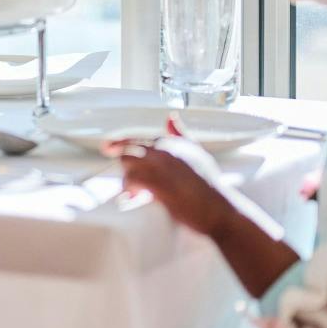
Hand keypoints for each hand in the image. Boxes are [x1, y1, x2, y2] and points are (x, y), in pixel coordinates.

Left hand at [100, 137, 234, 237]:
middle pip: (128, 150)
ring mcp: (161, 165)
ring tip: (137, 194)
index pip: (137, 139)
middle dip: (127, 168)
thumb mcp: (197, 154)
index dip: (120, 144)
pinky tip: (137, 199)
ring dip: (128, 181)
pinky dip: (130, 191)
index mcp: (173, 142)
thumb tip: (170, 117)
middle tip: (133, 185)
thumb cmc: (209, 186)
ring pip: (127, 164)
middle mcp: (165, 149)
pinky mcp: (157, 182)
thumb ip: (181, 135)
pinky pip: (132, 180)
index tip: (108, 147)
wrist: (219, 210)